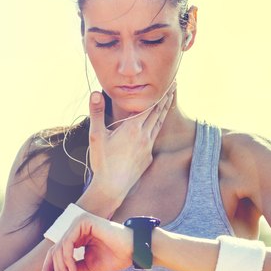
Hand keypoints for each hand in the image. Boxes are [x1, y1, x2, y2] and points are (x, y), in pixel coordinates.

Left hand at [41, 212, 132, 270]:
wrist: (133, 251)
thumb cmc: (115, 257)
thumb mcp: (88, 266)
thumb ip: (73, 267)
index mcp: (77, 236)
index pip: (56, 251)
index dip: (49, 268)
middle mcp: (75, 227)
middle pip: (55, 251)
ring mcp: (78, 223)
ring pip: (60, 248)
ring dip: (63, 269)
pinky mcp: (83, 221)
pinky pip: (67, 243)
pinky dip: (68, 259)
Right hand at [85, 82, 175, 203]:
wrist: (112, 187)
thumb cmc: (102, 161)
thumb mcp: (96, 135)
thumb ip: (97, 112)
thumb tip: (96, 93)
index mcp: (133, 128)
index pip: (150, 106)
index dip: (160, 94)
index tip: (169, 83)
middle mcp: (144, 136)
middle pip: (158, 114)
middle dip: (165, 99)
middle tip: (173, 87)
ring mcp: (148, 148)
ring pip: (158, 126)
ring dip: (163, 113)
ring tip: (168, 104)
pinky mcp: (148, 158)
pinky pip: (153, 140)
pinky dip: (155, 129)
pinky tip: (153, 129)